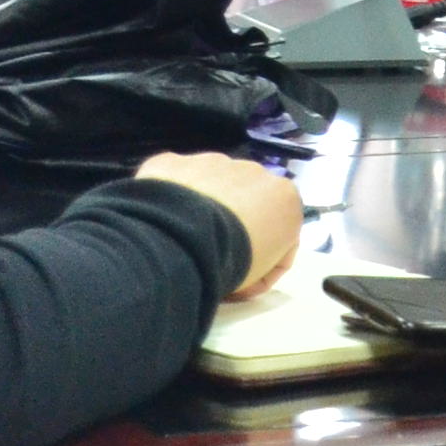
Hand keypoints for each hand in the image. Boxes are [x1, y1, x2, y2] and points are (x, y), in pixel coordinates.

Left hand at [132, 152, 301, 298]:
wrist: (184, 238)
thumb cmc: (234, 260)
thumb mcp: (260, 274)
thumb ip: (261, 260)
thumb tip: (243, 259)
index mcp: (285, 197)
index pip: (282, 234)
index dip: (263, 264)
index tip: (240, 285)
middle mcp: (254, 171)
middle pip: (247, 204)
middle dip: (233, 227)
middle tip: (212, 260)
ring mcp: (213, 161)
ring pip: (211, 189)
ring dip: (203, 212)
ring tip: (184, 244)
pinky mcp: (175, 160)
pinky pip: (175, 183)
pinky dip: (170, 203)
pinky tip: (160, 226)